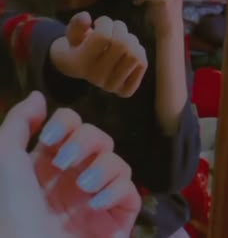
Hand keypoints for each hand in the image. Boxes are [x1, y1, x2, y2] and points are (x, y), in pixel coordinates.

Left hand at [0, 92, 140, 237]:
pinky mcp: (116, 217)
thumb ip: (18, 123)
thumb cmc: (11, 208)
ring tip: (82, 187)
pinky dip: (115, 190)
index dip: (67, 123)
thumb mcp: (5, 159)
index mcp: (51, 161)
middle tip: (65, 162)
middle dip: (85, 142)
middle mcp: (76, 174)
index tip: (52, 136)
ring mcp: (97, 195)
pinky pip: (130, 191)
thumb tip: (39, 96)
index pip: (73, 125)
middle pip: (98, 137)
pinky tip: (95, 202)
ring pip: (117, 160)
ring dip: (101, 167)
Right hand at [50, 12, 147, 96]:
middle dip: (120, 28)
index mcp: (79, 63)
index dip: (104, 22)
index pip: (103, 36)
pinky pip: (142, 63)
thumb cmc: (78, 44)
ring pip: (135, 54)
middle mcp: (95, 77)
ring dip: (131, 39)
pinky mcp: (125, 90)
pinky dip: (138, 51)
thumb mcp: (72, 32)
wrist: (80, 69)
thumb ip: (77, 24)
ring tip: (121, 38)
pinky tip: (127, 50)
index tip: (98, 23)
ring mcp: (111, 86)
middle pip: (122, 44)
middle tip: (112, 28)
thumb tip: (86, 17)